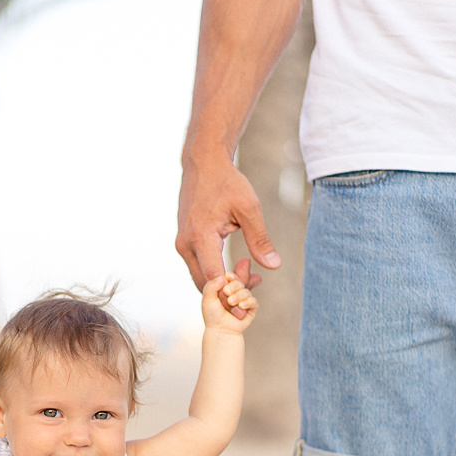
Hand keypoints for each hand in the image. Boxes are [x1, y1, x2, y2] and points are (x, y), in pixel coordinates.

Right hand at [176, 151, 280, 292]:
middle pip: (204, 285)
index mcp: (201, 237)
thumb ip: (260, 239)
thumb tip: (274, 265)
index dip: (232, 289)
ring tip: (250, 273)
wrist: (203, 164)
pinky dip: (215, 274)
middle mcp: (185, 245)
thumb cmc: (227, 183)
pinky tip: (236, 266)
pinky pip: (198, 267)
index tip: (252, 286)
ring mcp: (182, 245)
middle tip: (255, 282)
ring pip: (200, 279)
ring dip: (223, 284)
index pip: (214, 278)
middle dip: (229, 291)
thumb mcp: (249, 208)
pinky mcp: (183, 243)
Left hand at [202, 266, 257, 333]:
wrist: (221, 330)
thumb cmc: (213, 316)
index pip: (230, 278)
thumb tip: (223, 277)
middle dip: (233, 287)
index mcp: (225, 289)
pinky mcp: (251, 308)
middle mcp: (235, 293)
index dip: (231, 276)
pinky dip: (247, 302)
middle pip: (239, 283)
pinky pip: (253, 301)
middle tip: (226, 293)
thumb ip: (211, 286)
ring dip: (239, 296)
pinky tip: (241, 306)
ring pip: (246, 292)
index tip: (228, 277)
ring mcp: (243, 300)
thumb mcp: (207, 299)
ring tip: (231, 303)